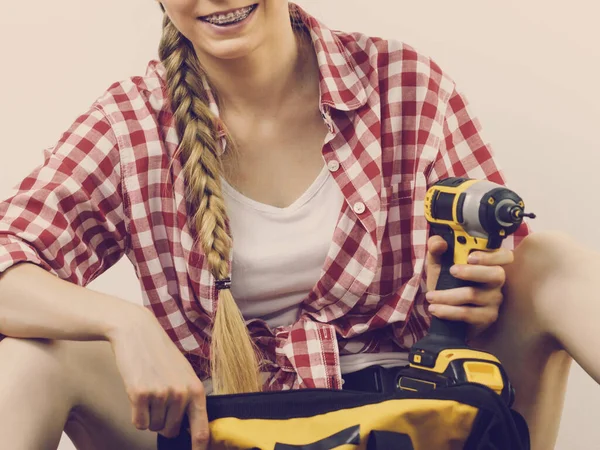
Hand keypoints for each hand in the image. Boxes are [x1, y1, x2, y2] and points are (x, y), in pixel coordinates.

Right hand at [106, 305, 209, 449]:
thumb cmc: (162, 354)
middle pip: (172, 431)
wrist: (138, 332)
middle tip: (160, 397)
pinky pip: (138, 423)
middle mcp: (181, 394)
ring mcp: (161, 394)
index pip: (202, 431)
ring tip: (150, 389)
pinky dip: (136, 414)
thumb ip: (190, 399)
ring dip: (149, 415)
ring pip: (153, 427)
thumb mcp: (184, 374)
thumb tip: (193, 430)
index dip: (200, 449)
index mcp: (196, 390)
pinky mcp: (139, 395)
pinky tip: (138, 393)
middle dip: (164, 421)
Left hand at [424, 235, 512, 336]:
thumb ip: (436, 250)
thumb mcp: (438, 264)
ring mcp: (494, 299)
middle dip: (473, 272)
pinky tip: (435, 309)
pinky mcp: (487, 317)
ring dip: (448, 296)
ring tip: (430, 296)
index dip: (491, 255)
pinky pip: (468, 313)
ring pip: (474, 295)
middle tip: (452, 271)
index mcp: (489, 263)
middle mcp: (496, 280)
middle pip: (496, 274)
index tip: (470, 256)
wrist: (444, 310)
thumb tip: (438, 243)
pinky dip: (448, 311)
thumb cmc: (446, 282)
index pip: (504, 256)